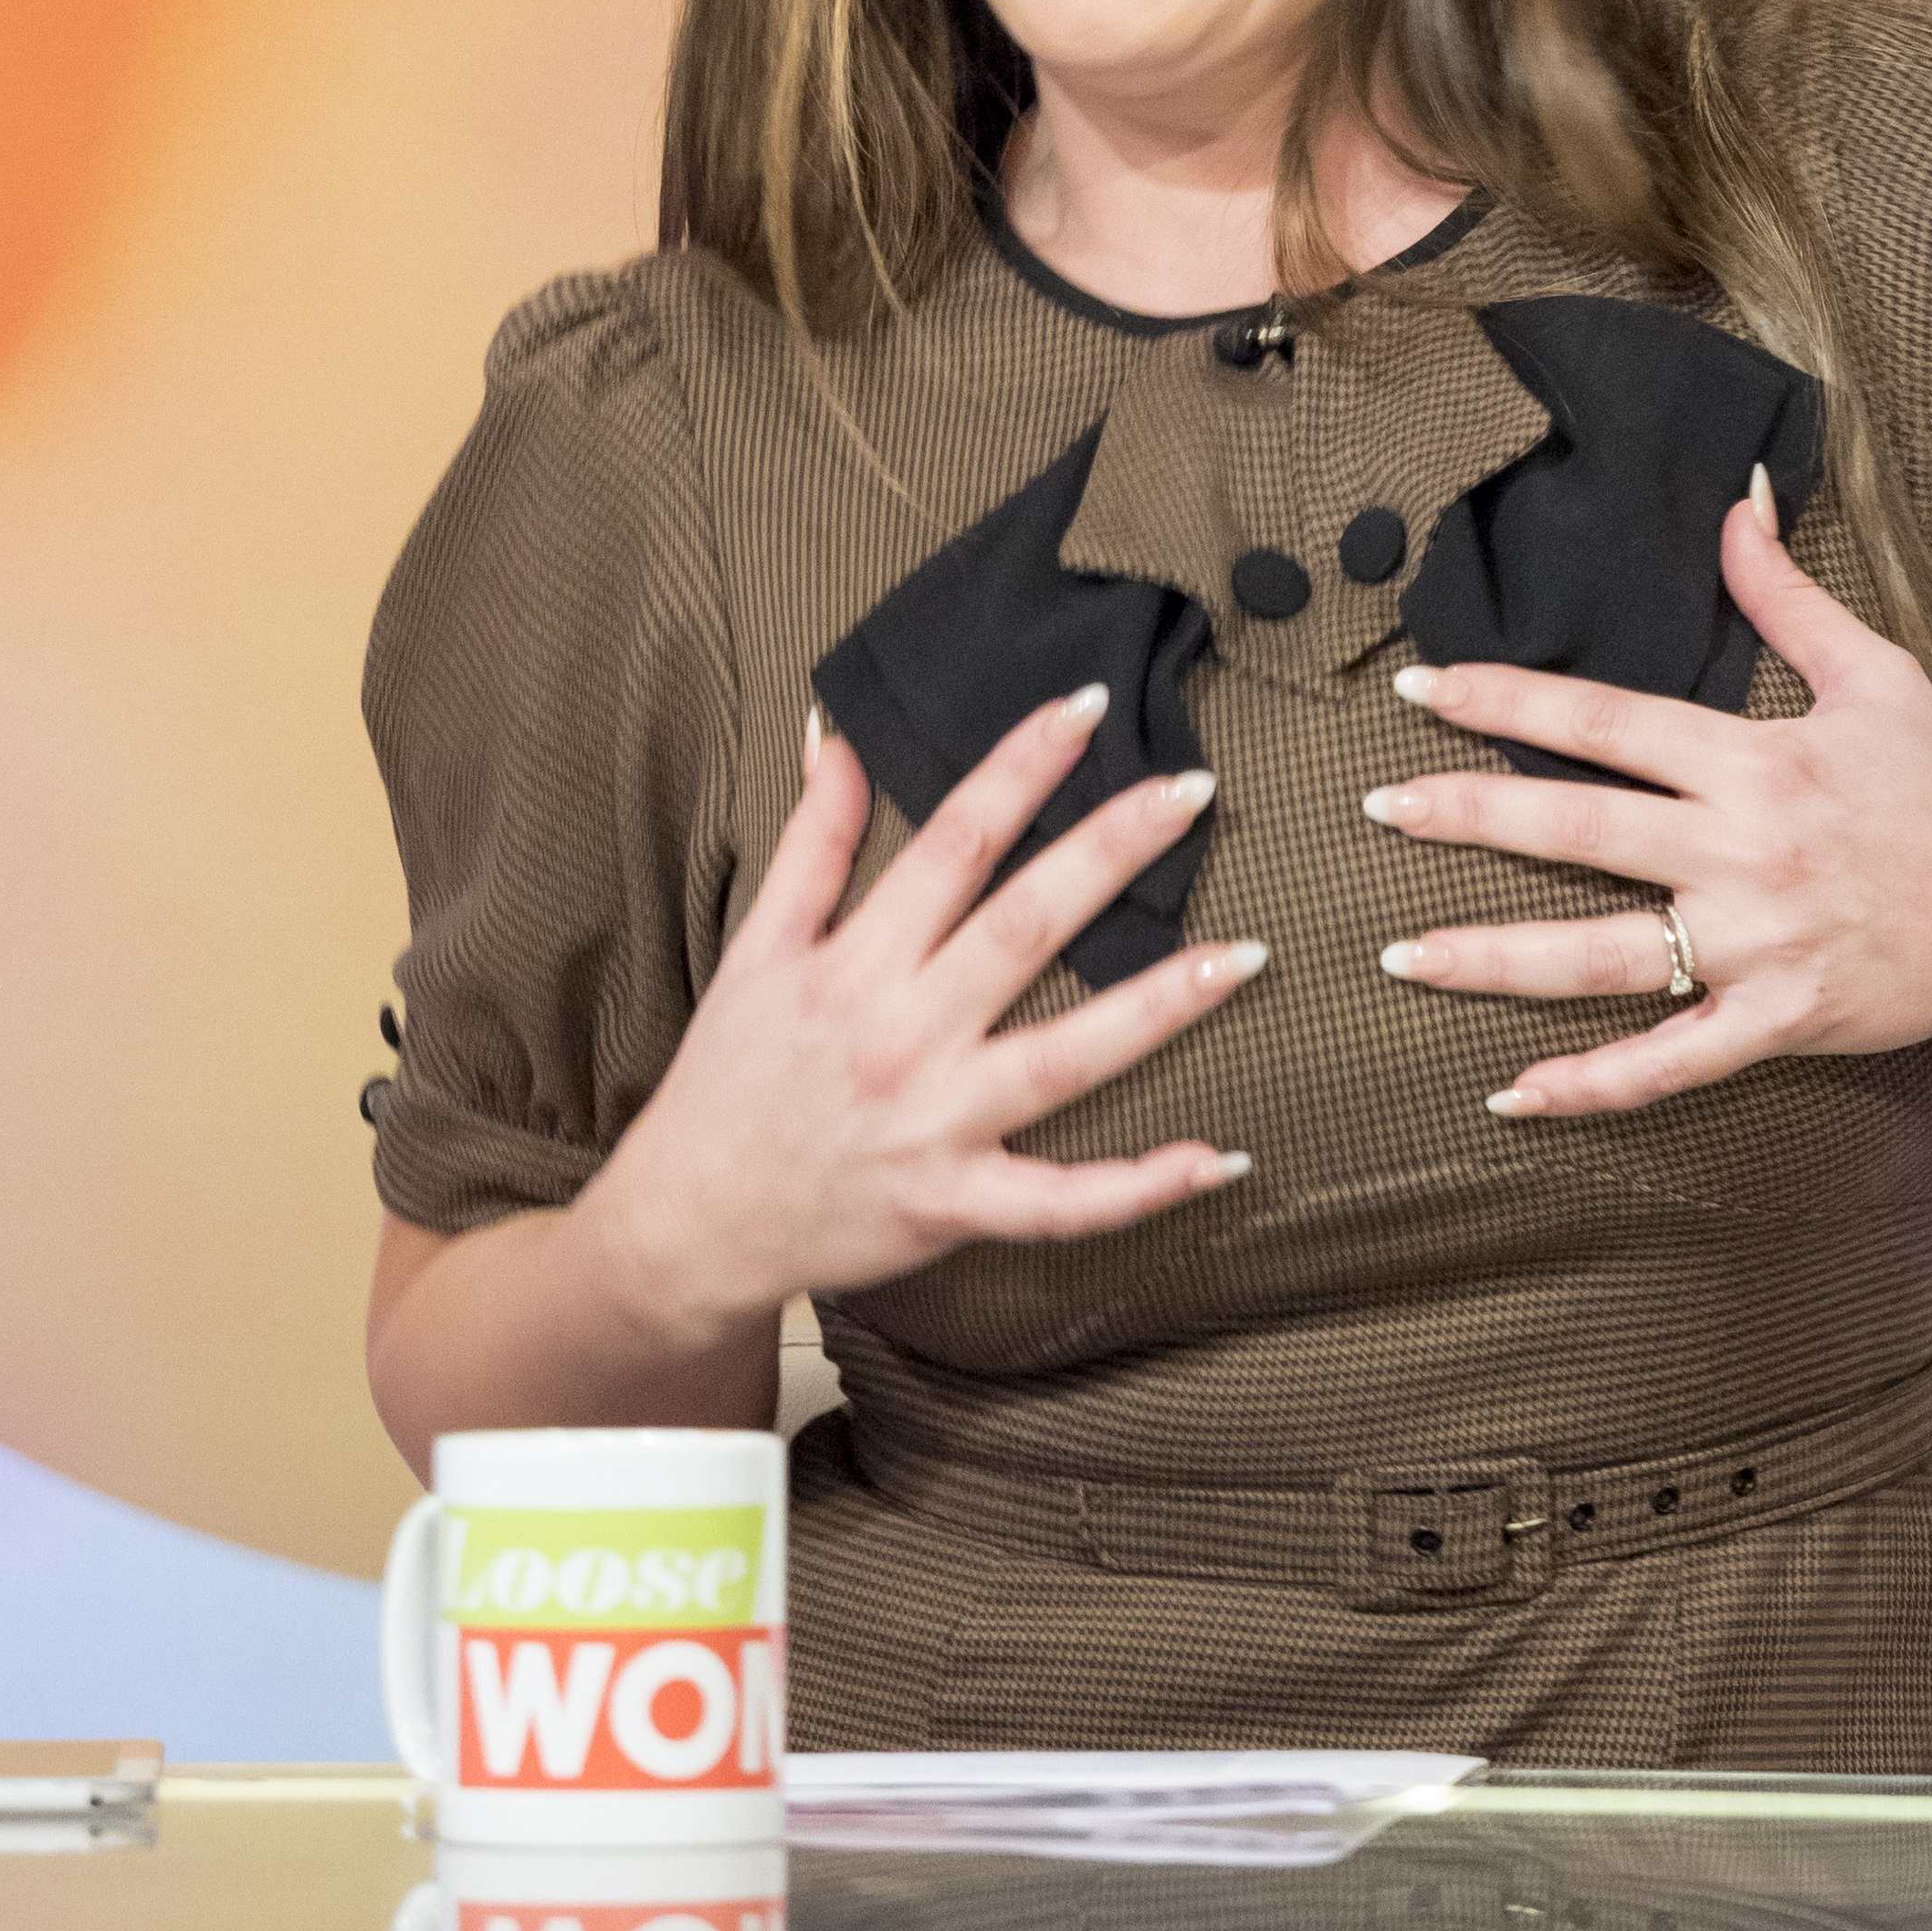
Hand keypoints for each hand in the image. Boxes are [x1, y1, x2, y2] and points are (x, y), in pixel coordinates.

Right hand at [581, 690, 1264, 1335]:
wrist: (688, 1224)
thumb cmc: (728, 1081)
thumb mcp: (756, 948)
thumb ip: (811, 842)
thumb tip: (832, 735)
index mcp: (855, 961)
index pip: (954, 839)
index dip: (1021, 766)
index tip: (1088, 706)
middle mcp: (902, 1034)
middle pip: (1024, 926)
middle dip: (1111, 853)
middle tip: (1193, 790)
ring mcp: (935, 1124)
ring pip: (1065, 1058)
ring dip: (1159, 1007)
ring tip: (1243, 956)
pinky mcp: (956, 1205)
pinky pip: (1062, 1201)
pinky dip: (1141, 1187)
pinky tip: (1220, 1158)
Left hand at [1363, 479, 1931, 1115]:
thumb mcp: (1873, 674)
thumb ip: (1783, 596)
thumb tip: (1734, 504)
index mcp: (1755, 762)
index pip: (1606, 723)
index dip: (1508, 704)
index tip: (1424, 690)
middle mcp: (1743, 852)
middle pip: (1580, 831)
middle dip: (1468, 817)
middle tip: (1377, 808)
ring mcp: (1756, 947)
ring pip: (1602, 956)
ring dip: (1493, 957)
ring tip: (1403, 953)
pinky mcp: (1776, 1024)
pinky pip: (1669, 1063)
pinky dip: (1592, 1084)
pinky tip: (1513, 1093)